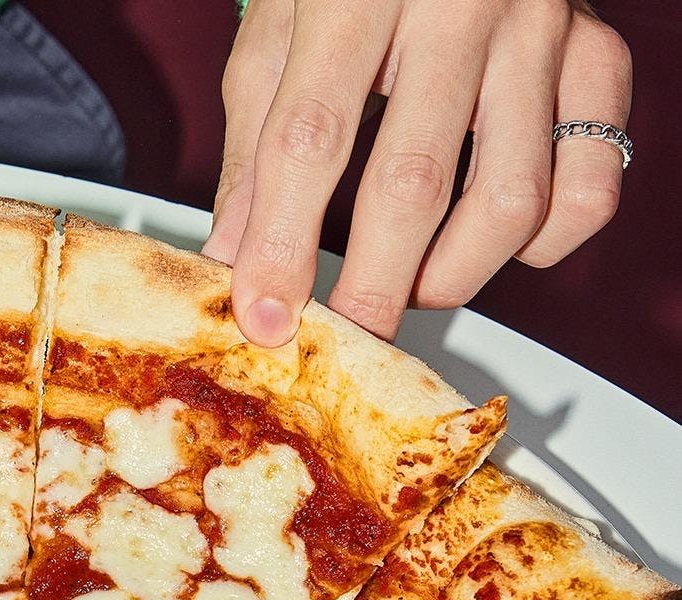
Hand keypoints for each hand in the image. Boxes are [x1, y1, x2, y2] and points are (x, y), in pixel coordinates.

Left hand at [202, 0, 630, 345]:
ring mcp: (540, 31)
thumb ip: (256, 143)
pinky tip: (487, 245)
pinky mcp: (596, 57)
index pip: (311, 139)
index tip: (265, 315)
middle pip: (414, 181)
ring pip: (513, 198)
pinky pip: (589, 184)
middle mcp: (460, 7)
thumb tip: (235, 254)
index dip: (283, 242)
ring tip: (406, 287)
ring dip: (452, 274)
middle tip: (342, 336)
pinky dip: (540, 243)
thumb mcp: (276, 34)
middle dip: (371, 286)